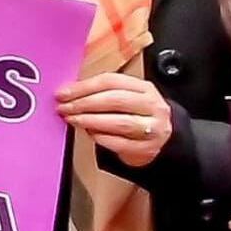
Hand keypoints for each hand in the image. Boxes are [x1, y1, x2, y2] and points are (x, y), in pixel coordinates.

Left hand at [56, 75, 172, 168]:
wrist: (166, 140)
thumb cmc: (139, 116)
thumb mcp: (129, 98)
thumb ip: (105, 93)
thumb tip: (70, 93)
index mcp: (144, 88)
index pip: (111, 81)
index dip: (84, 86)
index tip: (64, 93)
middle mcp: (151, 106)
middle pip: (115, 100)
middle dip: (84, 103)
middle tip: (65, 107)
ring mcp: (152, 128)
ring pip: (119, 122)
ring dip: (90, 120)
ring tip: (73, 120)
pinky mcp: (146, 149)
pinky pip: (120, 143)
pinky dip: (102, 138)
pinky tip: (90, 134)